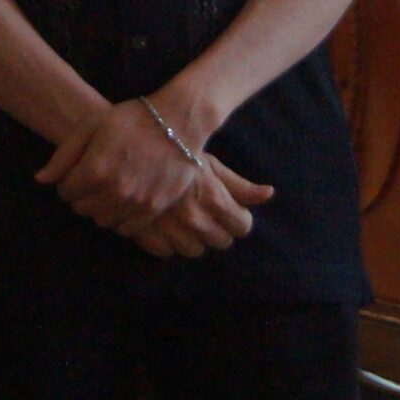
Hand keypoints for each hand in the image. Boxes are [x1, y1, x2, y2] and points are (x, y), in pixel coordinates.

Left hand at [35, 101, 202, 230]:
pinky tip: (126, 199)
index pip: (65, 192)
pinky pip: (126, 229)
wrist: (179, 123)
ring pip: (102, 221)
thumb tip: (41, 180)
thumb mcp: (92, 126)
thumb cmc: (133, 119)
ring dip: (101, 208)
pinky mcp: (153, 210)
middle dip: (83, 195)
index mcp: (94, 170)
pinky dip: (121, 218)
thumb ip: (63, 155)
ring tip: (111, 187)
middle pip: (81, 209)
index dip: (69, 181)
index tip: (79, 171)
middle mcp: (113, 191)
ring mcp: (135, 203)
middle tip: (95, 178)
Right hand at [123, 156, 275, 258]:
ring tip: (185, 219)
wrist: (131, 147)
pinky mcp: (146, 234)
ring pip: (194, 250)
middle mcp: (194, 218)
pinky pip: (166, 252)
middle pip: (221, 241)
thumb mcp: (211, 164)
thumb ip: (240, 185)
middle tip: (207, 213)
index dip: (239, 219)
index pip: (242, 226)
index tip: (231, 211)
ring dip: (193, 238)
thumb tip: (268, 194)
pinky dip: (167, 242)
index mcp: (214, 198)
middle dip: (218, 229)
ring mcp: (169, 228)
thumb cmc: (176, 150)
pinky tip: (165, 224)